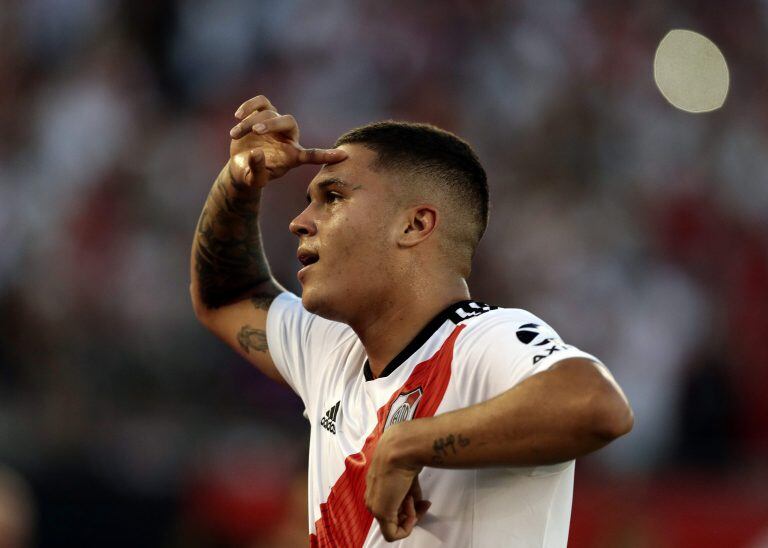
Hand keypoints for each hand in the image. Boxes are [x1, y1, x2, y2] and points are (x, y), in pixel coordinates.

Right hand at [227, 94, 346, 187]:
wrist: (241, 165)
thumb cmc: (251, 175)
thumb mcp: (253, 178)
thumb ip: (257, 169)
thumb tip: (258, 152)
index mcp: (293, 156)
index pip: (312, 155)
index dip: (326, 155)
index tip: (344, 156)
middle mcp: (288, 137)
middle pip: (288, 122)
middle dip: (272, 124)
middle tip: (255, 131)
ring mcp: (276, 124)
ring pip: (269, 113)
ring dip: (250, 122)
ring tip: (235, 135)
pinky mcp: (263, 114)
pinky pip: (261, 102)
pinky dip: (250, 106)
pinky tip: (238, 116)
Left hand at [365, 427, 430, 541]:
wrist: (400, 449)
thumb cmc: (405, 456)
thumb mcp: (408, 477)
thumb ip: (410, 492)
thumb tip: (418, 502)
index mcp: (375, 487)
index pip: (392, 504)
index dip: (409, 506)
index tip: (422, 500)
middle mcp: (371, 497)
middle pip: (393, 516)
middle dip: (411, 513)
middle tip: (422, 503)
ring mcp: (374, 506)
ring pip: (393, 524)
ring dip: (410, 515)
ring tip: (414, 498)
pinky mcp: (380, 512)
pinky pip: (393, 534)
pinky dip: (407, 527)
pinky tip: (412, 509)